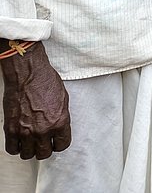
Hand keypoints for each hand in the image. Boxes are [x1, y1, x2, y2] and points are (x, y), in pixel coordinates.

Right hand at [2, 42, 70, 159]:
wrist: (27, 74)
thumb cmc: (45, 81)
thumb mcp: (63, 100)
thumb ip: (61, 117)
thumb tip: (58, 128)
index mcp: (60, 122)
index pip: (62, 145)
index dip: (59, 144)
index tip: (56, 142)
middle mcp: (43, 129)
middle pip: (44, 153)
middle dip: (45, 149)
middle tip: (43, 143)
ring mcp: (26, 131)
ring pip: (28, 154)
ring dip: (30, 150)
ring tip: (31, 142)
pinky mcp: (10, 129)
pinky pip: (12, 149)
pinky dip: (16, 147)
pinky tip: (19, 141)